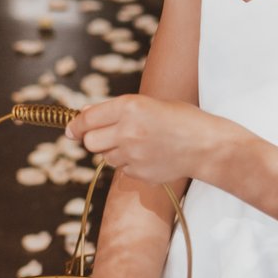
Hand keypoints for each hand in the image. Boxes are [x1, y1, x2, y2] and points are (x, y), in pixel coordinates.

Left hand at [65, 94, 225, 186]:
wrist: (207, 145)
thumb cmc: (181, 119)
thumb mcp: (149, 104)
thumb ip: (115, 110)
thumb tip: (82, 115)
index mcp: (129, 106)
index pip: (88, 119)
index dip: (75, 125)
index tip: (70, 131)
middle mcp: (127, 130)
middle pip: (91, 142)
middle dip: (95, 140)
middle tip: (109, 136)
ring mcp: (133, 155)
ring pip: (106, 158)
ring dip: (115, 152)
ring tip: (140, 144)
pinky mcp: (139, 173)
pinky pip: (123, 170)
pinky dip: (130, 164)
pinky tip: (151, 156)